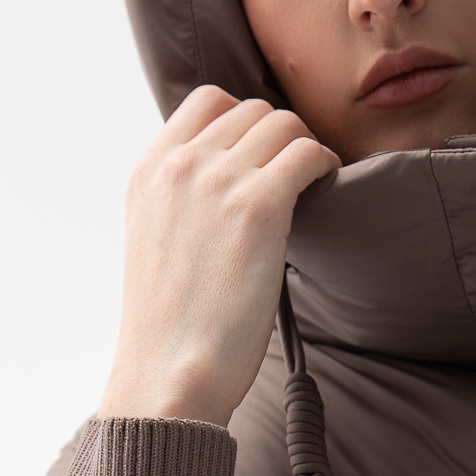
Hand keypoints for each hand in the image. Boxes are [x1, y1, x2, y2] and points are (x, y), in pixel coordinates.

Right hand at [98, 85, 340, 426]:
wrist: (169, 373)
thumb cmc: (170, 330)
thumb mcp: (155, 246)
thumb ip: (182, 205)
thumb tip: (230, 190)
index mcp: (148, 172)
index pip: (206, 103)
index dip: (244, 123)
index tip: (262, 155)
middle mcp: (179, 165)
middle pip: (249, 109)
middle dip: (278, 137)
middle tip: (294, 177)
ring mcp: (217, 181)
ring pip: (282, 124)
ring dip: (303, 149)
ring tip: (311, 184)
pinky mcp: (257, 206)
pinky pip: (306, 154)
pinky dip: (324, 164)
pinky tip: (327, 187)